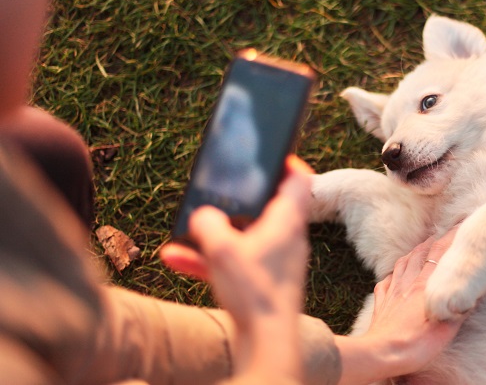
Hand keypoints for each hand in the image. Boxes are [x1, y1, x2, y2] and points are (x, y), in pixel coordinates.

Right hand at [161, 155, 312, 383]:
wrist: (265, 343)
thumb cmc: (254, 292)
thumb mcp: (222, 249)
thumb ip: (208, 224)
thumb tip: (203, 214)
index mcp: (287, 222)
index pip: (299, 180)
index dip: (287, 162)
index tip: (271, 153)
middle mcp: (287, 239)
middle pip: (270, 206)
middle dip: (242, 199)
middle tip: (225, 188)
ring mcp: (276, 262)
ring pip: (246, 237)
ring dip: (217, 233)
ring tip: (186, 231)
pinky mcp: (264, 282)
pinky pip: (235, 262)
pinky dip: (211, 259)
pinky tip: (175, 259)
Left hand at [366, 228, 464, 372]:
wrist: (384, 353)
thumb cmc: (418, 342)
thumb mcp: (449, 326)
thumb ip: (460, 306)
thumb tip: (473, 293)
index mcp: (426, 285)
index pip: (440, 253)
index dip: (451, 237)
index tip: (461, 226)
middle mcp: (409, 283)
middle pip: (420, 254)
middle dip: (432, 241)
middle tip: (440, 234)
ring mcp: (393, 291)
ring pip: (402, 264)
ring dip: (412, 253)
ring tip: (419, 249)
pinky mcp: (382, 304)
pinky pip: (385, 283)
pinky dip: (391, 276)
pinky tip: (392, 276)